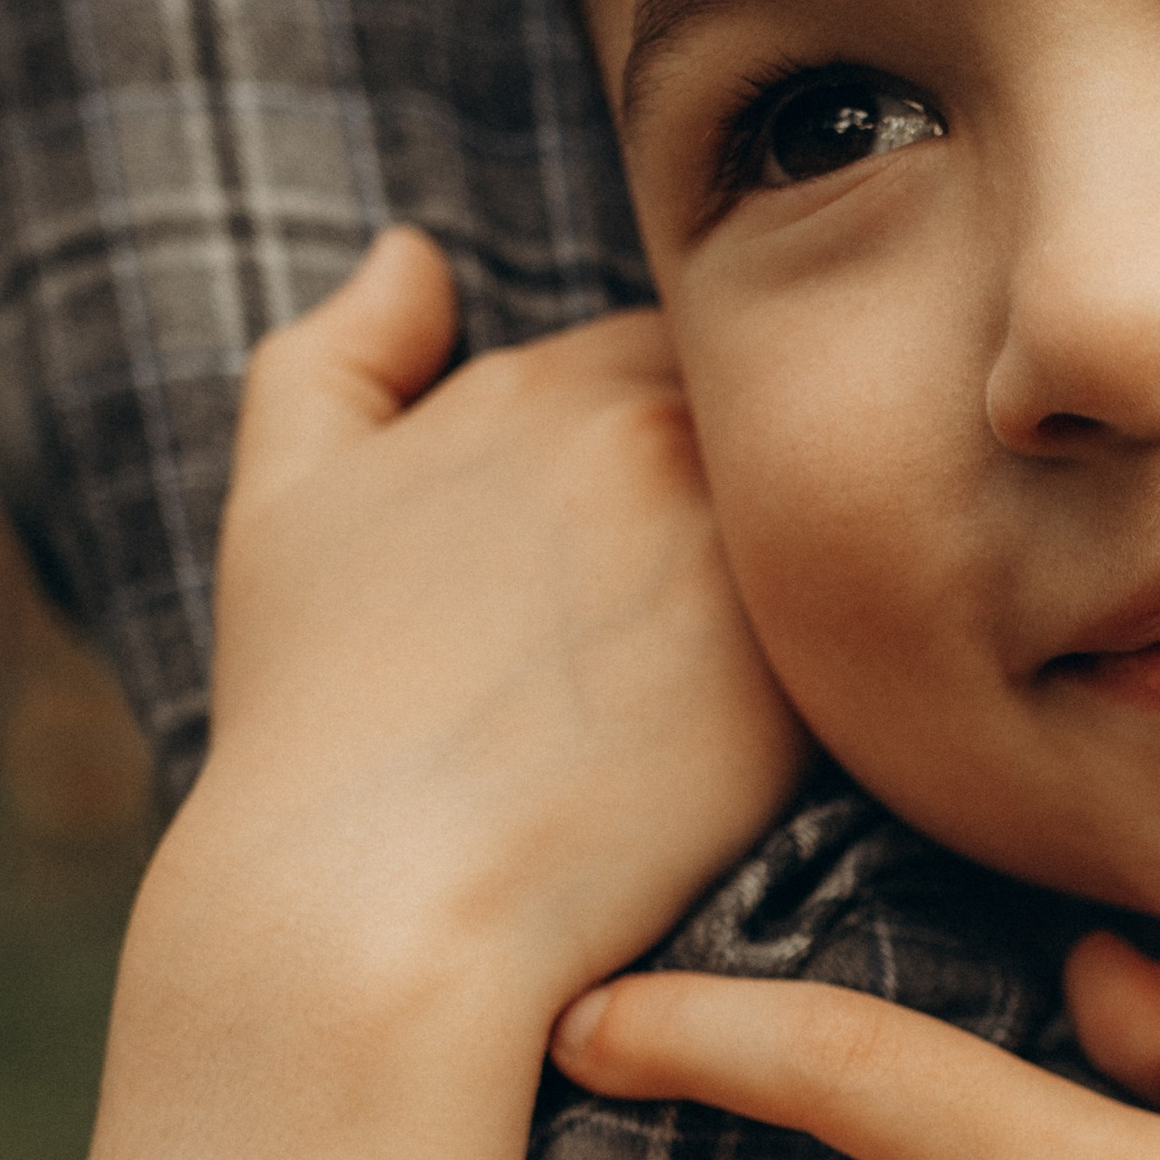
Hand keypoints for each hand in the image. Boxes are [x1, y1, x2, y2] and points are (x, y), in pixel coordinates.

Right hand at [189, 228, 805, 1003]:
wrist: (376, 910)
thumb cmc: (318, 721)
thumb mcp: (284, 504)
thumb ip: (341, 354)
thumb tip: (416, 248)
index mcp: (547, 384)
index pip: (669, 358)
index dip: (657, 450)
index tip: (631, 546)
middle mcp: (656, 443)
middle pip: (762, 433)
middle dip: (742, 499)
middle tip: (693, 617)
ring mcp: (741, 557)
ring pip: (827, 522)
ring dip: (814, 567)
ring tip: (741, 676)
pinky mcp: (810, 677)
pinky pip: (874, 634)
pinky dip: (853, 662)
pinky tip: (795, 728)